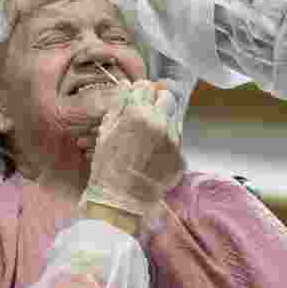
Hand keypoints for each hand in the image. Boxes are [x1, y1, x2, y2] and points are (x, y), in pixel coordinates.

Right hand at [81, 80, 184, 218]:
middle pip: (167, 97)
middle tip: (146, 112)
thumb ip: (119, 105)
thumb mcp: (105, 132)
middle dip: (157, 101)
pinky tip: (153, 154)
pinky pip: (176, 142)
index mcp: (139, 114)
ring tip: (148, 138)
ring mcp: (173, 142)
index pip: (146, 87)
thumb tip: (126, 87)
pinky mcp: (180, 158)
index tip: (136, 98)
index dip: (139, 92)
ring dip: (163, 122)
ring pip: (174, 119)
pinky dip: (167, 143)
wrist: (121, 200)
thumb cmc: (108, 168)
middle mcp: (161, 124)